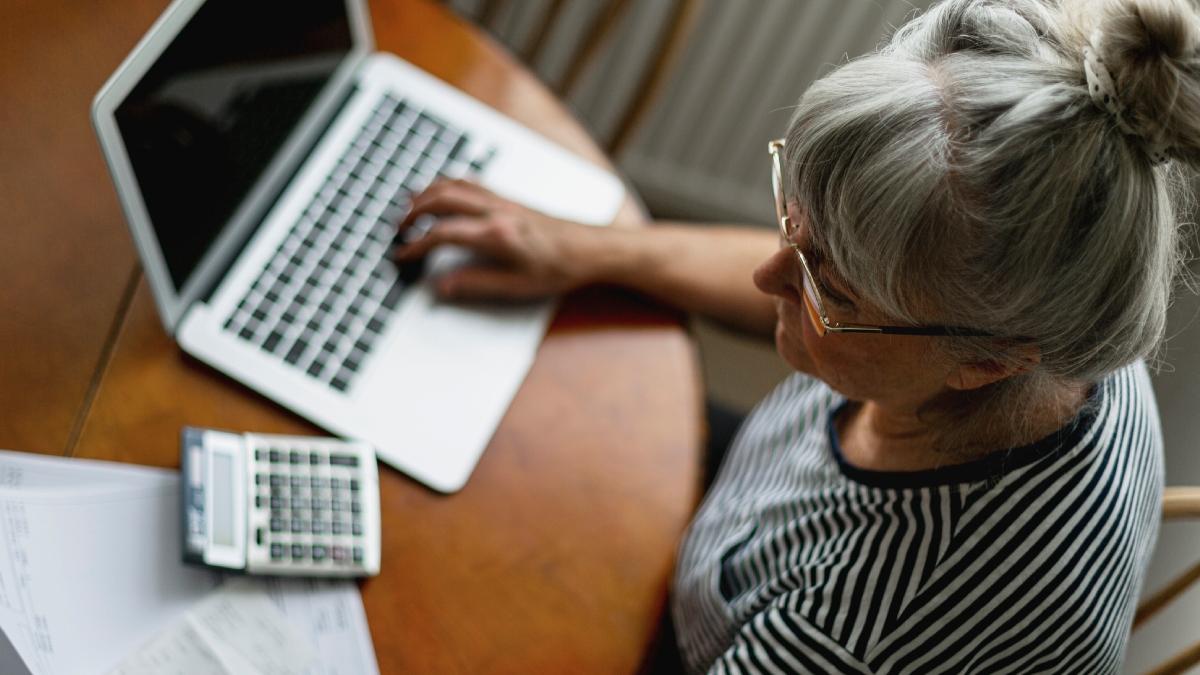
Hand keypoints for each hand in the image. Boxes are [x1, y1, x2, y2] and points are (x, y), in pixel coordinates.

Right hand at [393, 179, 601, 300]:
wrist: (591, 249)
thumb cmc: (559, 268)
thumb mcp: (517, 287)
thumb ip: (475, 285)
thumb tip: (440, 286)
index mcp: (497, 234)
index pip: (443, 235)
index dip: (417, 246)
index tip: (402, 256)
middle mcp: (497, 210)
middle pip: (442, 199)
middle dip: (414, 212)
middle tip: (398, 229)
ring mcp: (503, 200)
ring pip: (455, 185)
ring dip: (427, 193)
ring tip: (409, 207)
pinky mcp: (510, 197)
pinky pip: (471, 182)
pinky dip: (448, 185)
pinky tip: (442, 193)